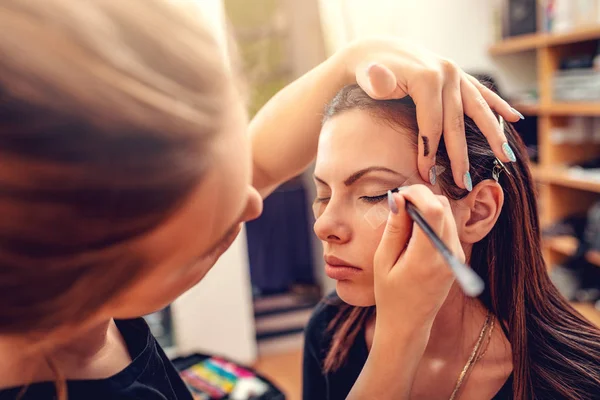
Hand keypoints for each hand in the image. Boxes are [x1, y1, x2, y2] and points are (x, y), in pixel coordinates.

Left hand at [336, 37, 521, 189]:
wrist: (377, 52)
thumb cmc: (370, 71)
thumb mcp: (369, 76)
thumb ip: (376, 81)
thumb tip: (378, 77)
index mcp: (427, 78)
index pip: (432, 124)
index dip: (429, 152)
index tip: (427, 176)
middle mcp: (447, 74)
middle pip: (457, 122)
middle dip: (460, 155)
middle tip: (464, 182)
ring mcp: (455, 73)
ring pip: (478, 108)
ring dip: (493, 134)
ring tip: (505, 157)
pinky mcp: (458, 74)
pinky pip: (481, 92)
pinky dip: (498, 105)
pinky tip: (514, 119)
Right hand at [373, 185, 464, 331]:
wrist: (408, 323)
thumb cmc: (390, 294)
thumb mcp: (383, 260)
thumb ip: (394, 228)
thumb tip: (398, 198)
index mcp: (426, 257)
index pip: (433, 210)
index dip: (417, 194)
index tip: (398, 195)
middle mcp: (448, 255)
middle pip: (443, 207)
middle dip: (421, 196)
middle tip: (399, 202)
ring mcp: (456, 256)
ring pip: (447, 213)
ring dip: (427, 206)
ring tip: (404, 216)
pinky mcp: (457, 257)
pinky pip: (448, 226)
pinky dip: (433, 218)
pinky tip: (414, 228)